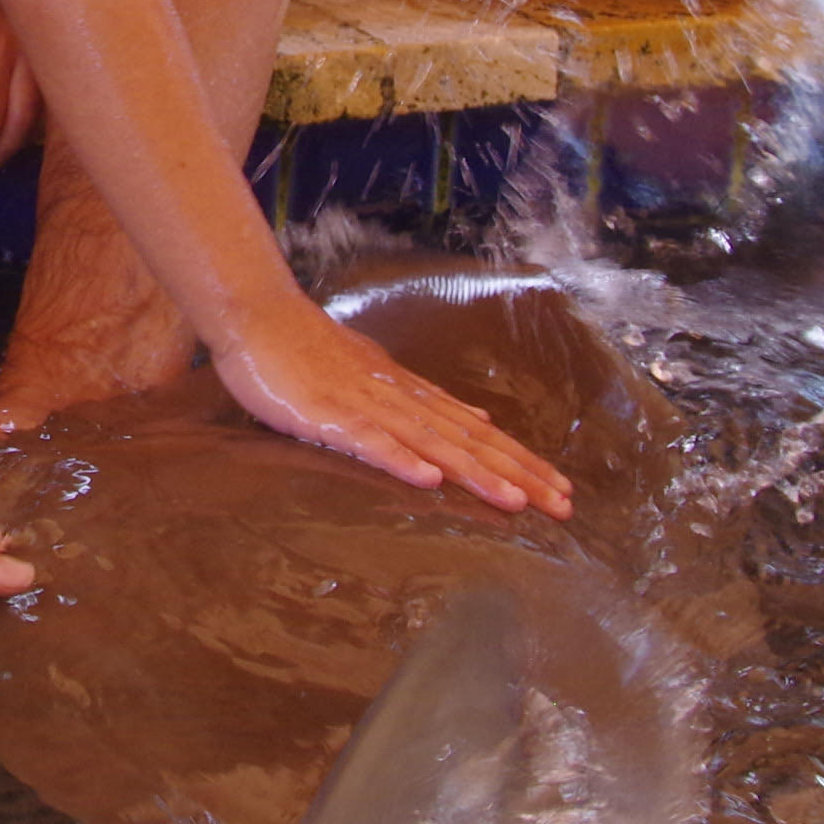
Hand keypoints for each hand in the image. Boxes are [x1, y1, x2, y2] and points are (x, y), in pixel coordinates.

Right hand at [207, 304, 575, 517]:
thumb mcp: (376, 376)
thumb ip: (422, 402)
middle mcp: (401, 399)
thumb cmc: (308, 351)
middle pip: (470, 441)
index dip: (521, 461)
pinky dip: (401, 460)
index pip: (479, 433)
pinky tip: (430, 481)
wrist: (259, 316)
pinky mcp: (329, 416)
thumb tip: (474, 421)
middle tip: (564, 506)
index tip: (561, 489)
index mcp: (412, 394)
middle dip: (519, 474)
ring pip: (432, 443)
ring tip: (516, 501)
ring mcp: (366, 406)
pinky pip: (370, 441)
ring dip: (475, 473)